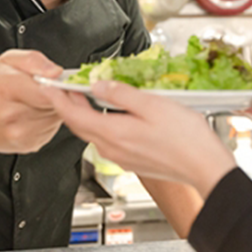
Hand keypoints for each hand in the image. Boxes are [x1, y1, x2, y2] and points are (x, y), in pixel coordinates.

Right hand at [0, 50, 64, 153]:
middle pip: (54, 103)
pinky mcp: (29, 144)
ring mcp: (19, 134)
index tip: (57, 80)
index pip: (45, 90)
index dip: (57, 84)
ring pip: (57, 116)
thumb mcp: (7, 61)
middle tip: (44, 87)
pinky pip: (53, 128)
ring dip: (53, 107)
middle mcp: (10, 115)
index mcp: (4, 89)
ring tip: (35, 100)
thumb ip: (33, 60)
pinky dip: (49, 119)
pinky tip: (34, 114)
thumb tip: (56, 72)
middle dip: (57, 93)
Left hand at [47, 82, 235, 198]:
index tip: (48, 84)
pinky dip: (99, 124)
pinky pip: (107, 140)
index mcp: (114, 133)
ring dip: (83, 114)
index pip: (73, 115)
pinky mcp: (132, 160)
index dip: (57, 98)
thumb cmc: (186, 137)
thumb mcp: (153, 104)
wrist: (204, 167)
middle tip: (63, 86)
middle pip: (79, 125)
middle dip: (67, 105)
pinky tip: (110, 114)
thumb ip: (123, 94)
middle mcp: (113, 148)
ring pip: (92, 133)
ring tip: (84, 95)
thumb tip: (99, 85)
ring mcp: (122, 157)